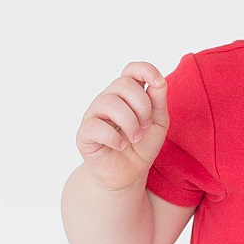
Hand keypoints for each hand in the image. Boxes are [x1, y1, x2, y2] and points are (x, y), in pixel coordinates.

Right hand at [76, 62, 169, 192]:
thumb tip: (159, 81)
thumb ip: (158, 102)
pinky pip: (95, 126)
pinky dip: (113, 137)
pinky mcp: (85, 133)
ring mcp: (94, 114)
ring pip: (109, 102)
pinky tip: (120, 146)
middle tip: (145, 126)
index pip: (131, 69)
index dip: (146, 70)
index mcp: (127, 94)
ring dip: (130, 122)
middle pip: (123, 84)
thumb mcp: (158, 123)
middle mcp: (109, 99)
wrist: (128, 174)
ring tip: (135, 138)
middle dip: (142, 106)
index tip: (158, 83)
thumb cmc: (142, 146)